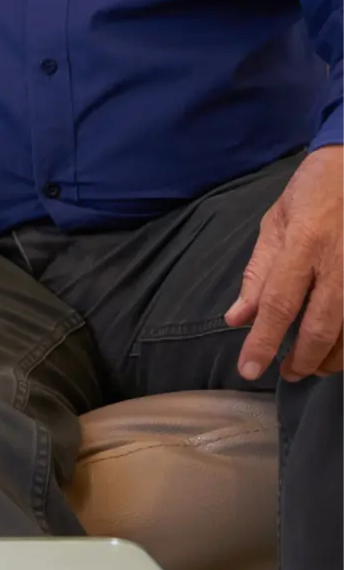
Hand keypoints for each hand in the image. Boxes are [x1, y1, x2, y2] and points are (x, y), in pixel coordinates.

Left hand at [227, 145, 343, 380]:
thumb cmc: (311, 195)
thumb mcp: (275, 225)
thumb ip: (258, 273)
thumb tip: (237, 319)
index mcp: (303, 245)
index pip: (277, 304)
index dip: (262, 342)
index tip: (249, 370)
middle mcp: (339, 264)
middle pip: (321, 327)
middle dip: (302, 360)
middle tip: (286, 374)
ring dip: (331, 357)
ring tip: (312, 366)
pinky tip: (337, 349)